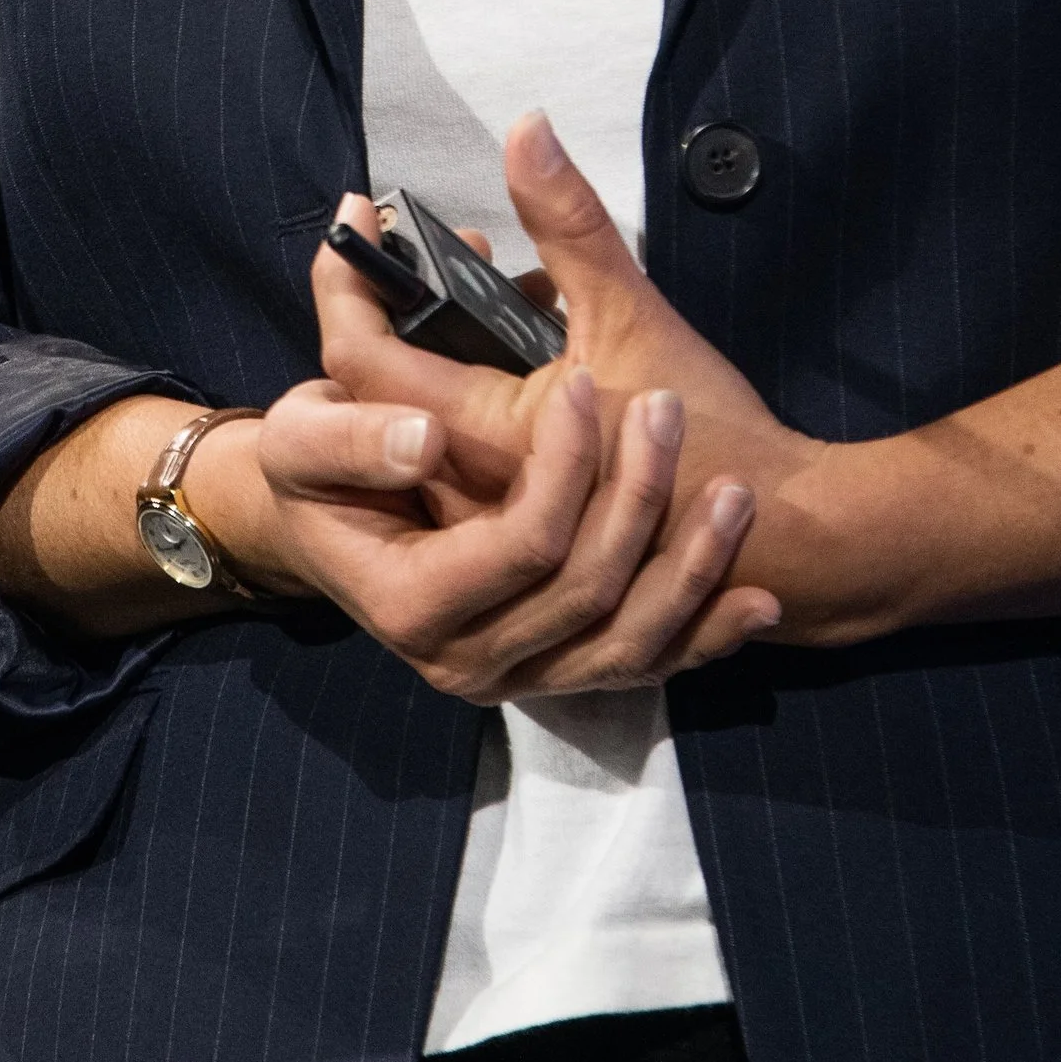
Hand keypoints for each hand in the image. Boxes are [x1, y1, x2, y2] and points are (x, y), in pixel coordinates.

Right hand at [190, 368, 779, 702]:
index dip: (562, 465)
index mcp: (413, 606)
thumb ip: (354, 436)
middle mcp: (470, 663)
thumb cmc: (317, 468)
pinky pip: (648, 666)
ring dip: (692, 567)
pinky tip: (756, 599)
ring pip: (630, 641)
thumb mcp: (304, 436)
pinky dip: (705, 634)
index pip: (519, 545)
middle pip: (585, 589)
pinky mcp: (564, 675)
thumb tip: (425, 438)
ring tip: (735, 492)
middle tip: (665, 408)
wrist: (329, 525)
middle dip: (637, 495)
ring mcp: (524, 678)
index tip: (585, 383)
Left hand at [314, 122, 831, 602]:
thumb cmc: (708, 432)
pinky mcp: (513, 528)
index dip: (346, 278)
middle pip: (372, 389)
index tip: (357, 211)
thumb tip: (526, 128)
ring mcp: (485, 517)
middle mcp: (464, 488)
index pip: (363, 357)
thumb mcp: (630, 312)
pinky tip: (513, 334)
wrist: (773, 538)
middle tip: (416, 236)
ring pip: (410, 420)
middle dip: (385, 299)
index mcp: (481, 438)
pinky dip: (460, 383)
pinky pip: (453, 451)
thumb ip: (570, 221)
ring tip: (475, 270)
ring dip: (424, 340)